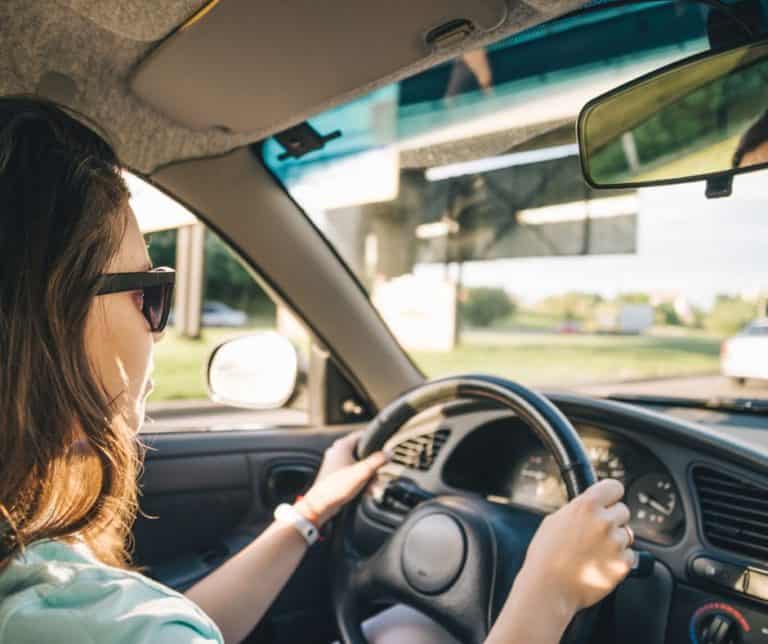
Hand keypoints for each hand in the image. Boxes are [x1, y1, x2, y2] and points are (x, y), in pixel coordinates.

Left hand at [297, 431, 389, 525]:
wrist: (320, 505)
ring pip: (358, 465)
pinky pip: (352, 474)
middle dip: (373, 468)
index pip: (363, 436)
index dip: (375, 442)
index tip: (383, 450)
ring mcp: (336, 464)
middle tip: (377, 477)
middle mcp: (338, 452)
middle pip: (363, 454)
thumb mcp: (362, 472)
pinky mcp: (336, 475)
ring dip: (368, 476)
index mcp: (342, 445)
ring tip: (372, 488)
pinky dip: (360, 481)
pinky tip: (365, 491)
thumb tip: (389, 453)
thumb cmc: (336, 487)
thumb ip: (377, 461)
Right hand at [516, 479, 633, 617]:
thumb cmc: (546, 555)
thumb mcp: (555, 520)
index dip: (611, 495)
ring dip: (616, 540)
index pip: (614, 487)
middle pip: (623, 511)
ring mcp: (615, 543)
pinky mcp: (622, 564)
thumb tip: (590, 506)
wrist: (548, 588)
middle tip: (596, 532)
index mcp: (586, 506)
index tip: (609, 501)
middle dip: (612, 519)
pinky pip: (629, 555)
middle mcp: (604, 521)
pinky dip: (618, 559)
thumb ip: (577, 509)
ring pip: (627, 534)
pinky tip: (599, 563)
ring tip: (594, 551)